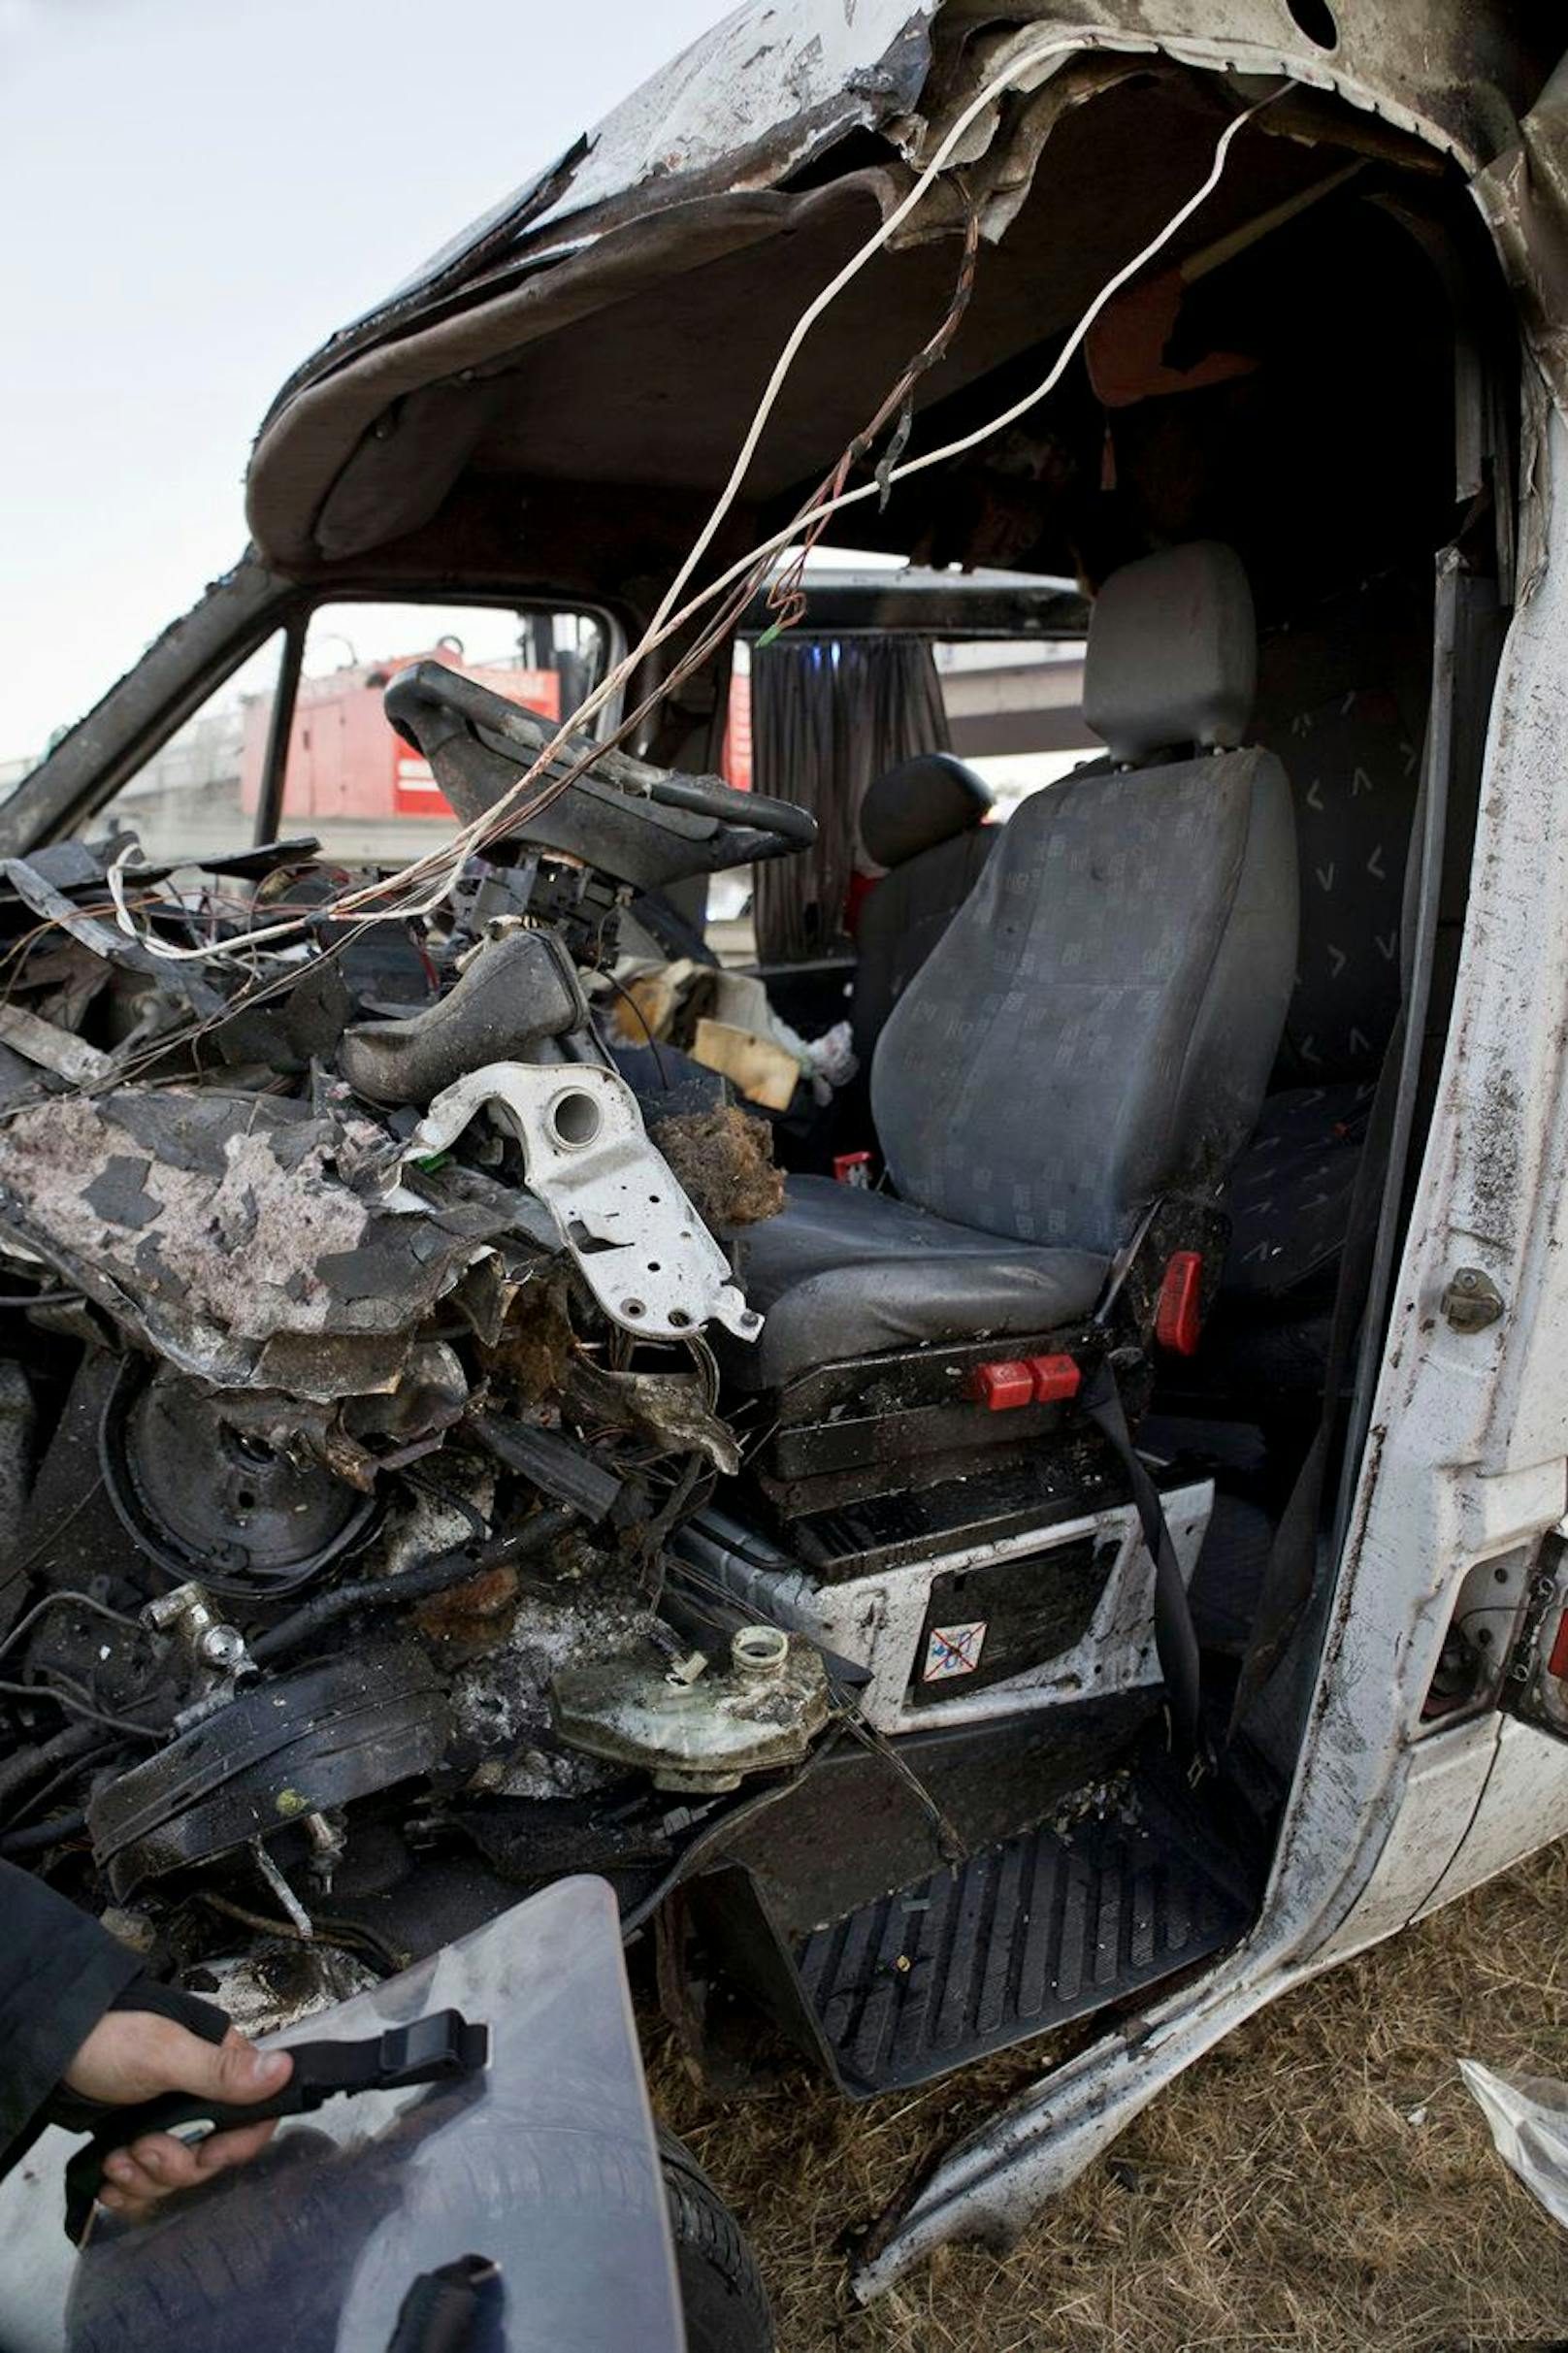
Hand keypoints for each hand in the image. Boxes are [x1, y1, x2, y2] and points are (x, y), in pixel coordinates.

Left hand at [63, 2010, 292, 2220]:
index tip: (205, 2153)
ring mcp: (168, 2123)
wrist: (48, 2050)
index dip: (235, 2146)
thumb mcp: (164, 2056)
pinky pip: (147, 2185)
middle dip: (174, 2164)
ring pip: (177, 2175)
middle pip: (212, 2157)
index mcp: (220, 2067)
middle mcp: (201, 2098)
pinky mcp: (137, 2141)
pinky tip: (107, 2182)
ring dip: (144, 2179)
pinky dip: (128, 2190)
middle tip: (140, 2148)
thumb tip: (286, 2069)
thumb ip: (221, 2071)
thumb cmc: (109, 2042)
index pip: (254, 2119)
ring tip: (114, 2160)